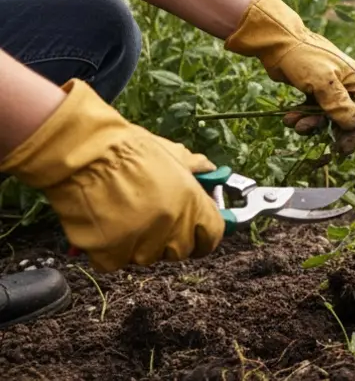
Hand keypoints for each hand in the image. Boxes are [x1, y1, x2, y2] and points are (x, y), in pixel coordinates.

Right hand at [0, 80, 224, 271]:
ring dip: (135, 244)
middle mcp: (171, 224)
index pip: (212, 235)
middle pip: (179, 251)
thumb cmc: (126, 149)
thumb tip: (210, 169)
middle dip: (168, 241)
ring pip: (145, 257)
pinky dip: (107, 251)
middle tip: (150, 222)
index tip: (196, 236)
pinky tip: (102, 226)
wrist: (85, 153)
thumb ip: (193, 167)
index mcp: (192, 202)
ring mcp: (141, 241)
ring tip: (120, 216)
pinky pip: (114, 262)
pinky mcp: (109, 252)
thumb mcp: (169, 152)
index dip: (204, 237)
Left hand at [224, 0, 354, 155]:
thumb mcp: (323, 82)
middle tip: (311, 135)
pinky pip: (310, 111)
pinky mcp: (312, 90)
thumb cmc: (304, 57)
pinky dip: (300, 117)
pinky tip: (288, 117)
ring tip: (294, 123)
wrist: (277, 41)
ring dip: (309, 123)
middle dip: (327, 128)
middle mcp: (345, 86)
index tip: (343, 148)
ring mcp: (328, 89)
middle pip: (343, 117)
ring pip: (324, 116)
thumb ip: (339, 104)